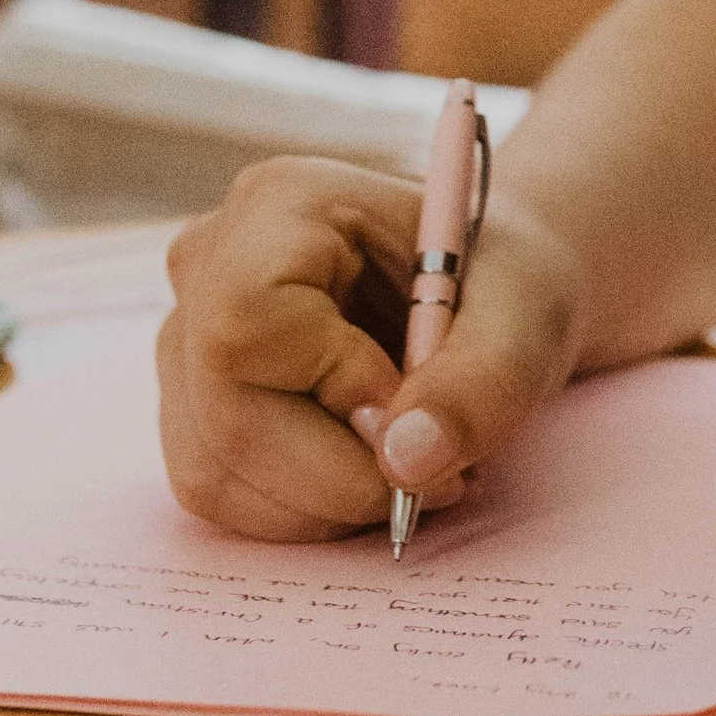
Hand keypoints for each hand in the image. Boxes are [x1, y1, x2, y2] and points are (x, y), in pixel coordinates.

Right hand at [156, 154, 584, 540]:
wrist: (489, 294)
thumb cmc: (505, 284)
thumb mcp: (529, 317)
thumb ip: (482, 383)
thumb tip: (406, 463)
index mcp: (282, 203)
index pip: (248, 324)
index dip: (332, 387)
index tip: (412, 400)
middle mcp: (210, 263)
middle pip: (228, 415)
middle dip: (343, 475)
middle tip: (441, 477)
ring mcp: (187, 338)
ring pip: (214, 471)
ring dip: (327, 504)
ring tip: (415, 471)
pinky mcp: (191, 405)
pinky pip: (219, 493)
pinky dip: (303, 512)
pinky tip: (367, 475)